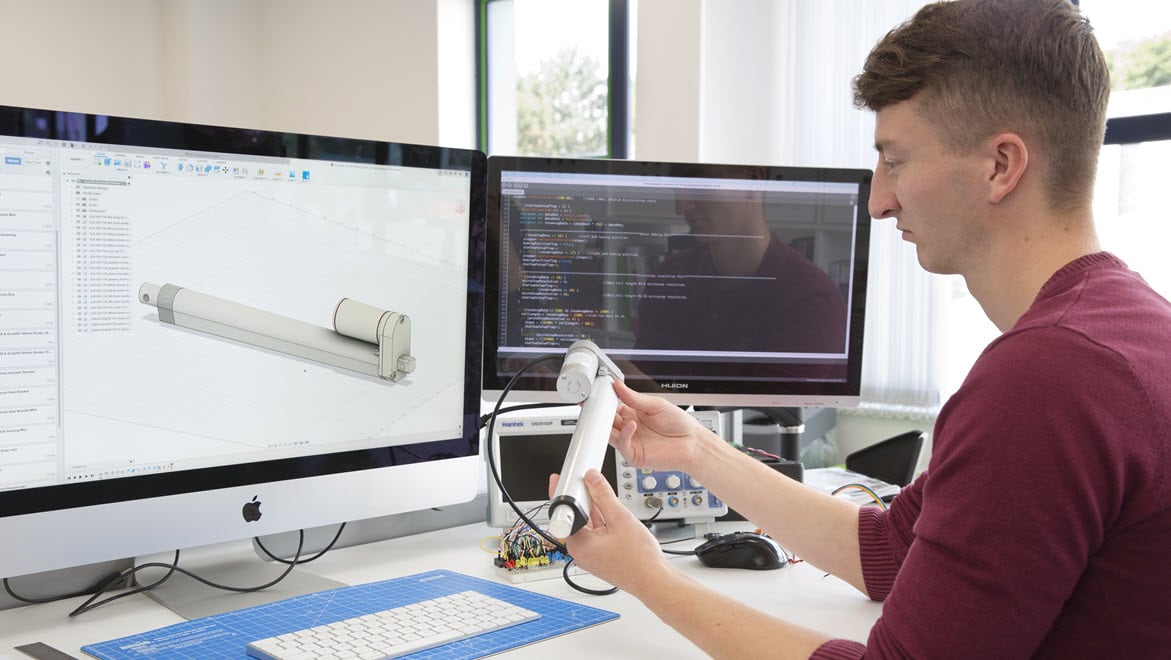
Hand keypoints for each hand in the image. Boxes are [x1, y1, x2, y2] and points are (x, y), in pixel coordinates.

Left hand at [548, 469, 673, 596]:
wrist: (654, 580)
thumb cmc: (639, 560)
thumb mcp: (620, 518)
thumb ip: (603, 495)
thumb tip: (592, 479)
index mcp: (578, 544)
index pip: (563, 512)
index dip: (565, 492)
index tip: (566, 480)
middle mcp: (580, 552)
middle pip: (575, 517)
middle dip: (583, 499)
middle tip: (591, 484)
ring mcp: (590, 555)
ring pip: (586, 525)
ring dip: (594, 510)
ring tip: (607, 499)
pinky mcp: (599, 557)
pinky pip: (595, 534)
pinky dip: (601, 522)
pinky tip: (611, 513)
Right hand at [610, 379, 710, 472]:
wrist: (692, 443)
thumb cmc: (679, 424)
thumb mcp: (656, 404)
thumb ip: (635, 398)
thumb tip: (618, 385)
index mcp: (633, 413)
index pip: (612, 407)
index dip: (606, 401)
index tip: (601, 393)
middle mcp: (629, 428)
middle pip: (608, 421)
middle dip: (602, 414)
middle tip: (600, 405)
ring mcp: (630, 442)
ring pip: (610, 434)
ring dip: (608, 425)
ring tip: (612, 415)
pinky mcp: (633, 455)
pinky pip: (622, 445)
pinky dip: (624, 435)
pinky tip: (632, 425)